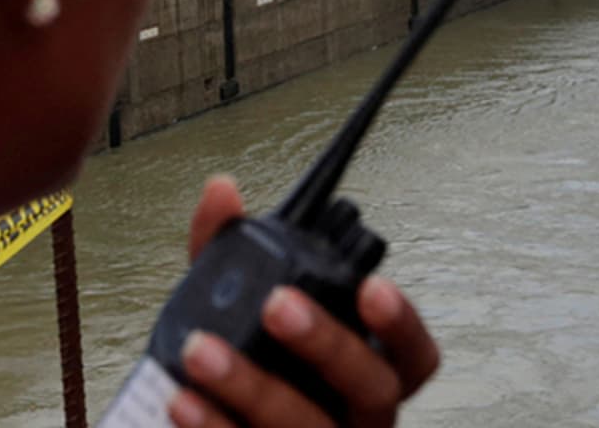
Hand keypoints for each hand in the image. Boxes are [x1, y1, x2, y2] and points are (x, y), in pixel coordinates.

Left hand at [168, 176, 440, 427]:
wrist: (208, 423)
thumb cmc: (245, 366)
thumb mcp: (241, 306)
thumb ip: (230, 251)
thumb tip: (221, 193)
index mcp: (368, 371)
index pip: (415, 353)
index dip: (401, 323)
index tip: (371, 287)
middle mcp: (355, 417)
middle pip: (370, 388)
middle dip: (326, 344)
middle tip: (277, 304)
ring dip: (252, 386)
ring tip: (201, 350)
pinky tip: (183, 400)